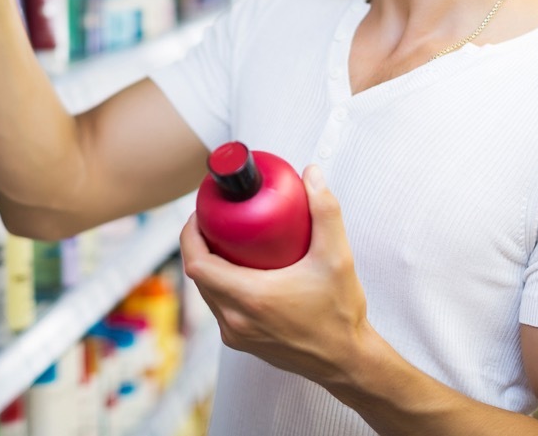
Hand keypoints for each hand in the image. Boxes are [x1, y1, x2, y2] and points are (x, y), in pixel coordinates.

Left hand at [181, 165, 373, 385]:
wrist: (347, 361)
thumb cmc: (341, 314)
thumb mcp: (337, 257)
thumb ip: (325, 211)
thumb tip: (311, 175)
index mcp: (250, 298)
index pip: (197, 264)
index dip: (190, 234)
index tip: (201, 212)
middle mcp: (235, 320)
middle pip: (198, 275)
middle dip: (199, 244)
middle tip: (215, 219)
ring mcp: (236, 334)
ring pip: (207, 292)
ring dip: (208, 265)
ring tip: (224, 239)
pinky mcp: (242, 342)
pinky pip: (219, 307)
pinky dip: (220, 284)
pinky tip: (236, 268)